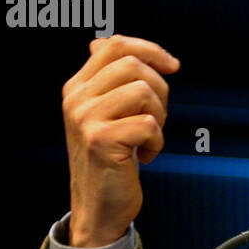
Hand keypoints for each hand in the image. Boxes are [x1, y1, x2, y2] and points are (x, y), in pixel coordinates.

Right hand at [62, 35, 179, 247]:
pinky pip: (149, 123)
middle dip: (160, 88)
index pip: (115, 45)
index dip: (150, 49)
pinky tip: (146, 156)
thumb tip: (103, 41)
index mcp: (77, 87)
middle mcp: (76, 99)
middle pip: (133, 64)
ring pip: (143, 91)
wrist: (99, 207)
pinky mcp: (101, 140)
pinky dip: (158, 141)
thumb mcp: (104, 113)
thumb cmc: (111, 158)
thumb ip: (106, 79)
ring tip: (149, 137)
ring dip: (160, 116)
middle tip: (158, 117)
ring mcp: (86, 119)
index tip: (172, 66)